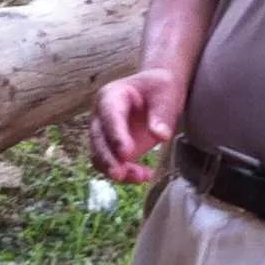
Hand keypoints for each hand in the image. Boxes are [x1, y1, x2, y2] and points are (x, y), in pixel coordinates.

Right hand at [89, 68, 184, 183]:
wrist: (157, 91)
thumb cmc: (159, 88)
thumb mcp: (166, 94)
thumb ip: (162, 113)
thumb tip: (161, 136)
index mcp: (111, 96)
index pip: (110, 116)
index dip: (116, 136)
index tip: (126, 153)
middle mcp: (101, 116)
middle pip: (98, 140)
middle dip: (108, 159)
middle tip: (120, 175)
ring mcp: (104, 133)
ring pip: (101, 156)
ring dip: (118, 170)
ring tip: (143, 176)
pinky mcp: (112, 148)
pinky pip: (112, 164)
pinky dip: (126, 174)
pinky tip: (145, 175)